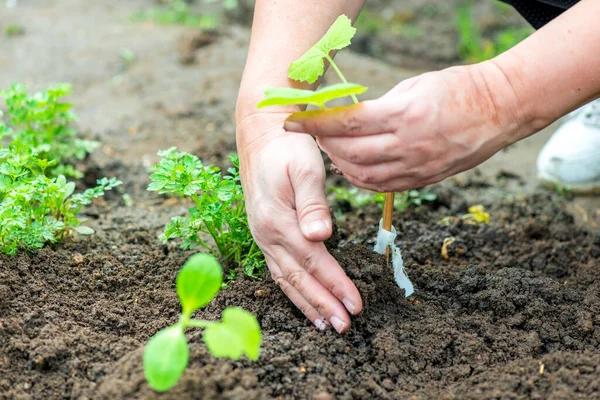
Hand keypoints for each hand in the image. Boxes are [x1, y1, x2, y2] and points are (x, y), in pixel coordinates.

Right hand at [236, 112, 362, 332]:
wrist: (261, 135)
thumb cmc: (287, 147)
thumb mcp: (303, 166)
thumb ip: (312, 202)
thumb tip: (319, 236)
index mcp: (277, 220)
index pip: (313, 261)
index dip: (335, 284)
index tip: (356, 304)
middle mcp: (266, 234)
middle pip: (299, 277)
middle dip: (323, 304)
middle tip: (345, 327)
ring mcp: (263, 237)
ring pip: (286, 279)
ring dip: (307, 304)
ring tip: (326, 325)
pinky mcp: (266, 235)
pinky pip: (279, 270)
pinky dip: (294, 290)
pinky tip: (306, 301)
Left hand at [283, 63, 522, 191]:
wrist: (500, 109)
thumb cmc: (457, 88)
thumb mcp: (413, 87)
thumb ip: (379, 108)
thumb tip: (347, 122)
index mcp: (405, 114)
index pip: (346, 123)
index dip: (315, 124)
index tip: (293, 122)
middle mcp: (410, 144)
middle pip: (350, 154)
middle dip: (324, 146)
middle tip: (314, 135)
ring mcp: (418, 166)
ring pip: (363, 176)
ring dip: (339, 165)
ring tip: (331, 151)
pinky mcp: (425, 180)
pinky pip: (382, 187)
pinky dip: (360, 179)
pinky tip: (352, 167)